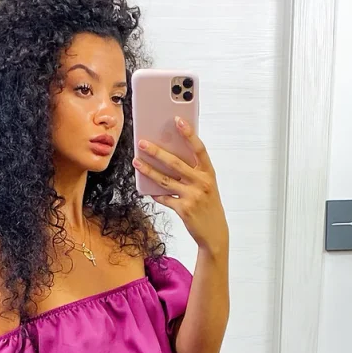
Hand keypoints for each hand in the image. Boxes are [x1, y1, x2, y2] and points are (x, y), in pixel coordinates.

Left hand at [133, 117, 227, 254]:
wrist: (214, 232)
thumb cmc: (208, 205)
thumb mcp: (206, 185)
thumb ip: (193, 171)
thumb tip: (169, 155)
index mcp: (208, 173)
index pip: (199, 149)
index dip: (189, 134)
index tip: (177, 120)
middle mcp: (202, 182)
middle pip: (175, 163)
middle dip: (157, 152)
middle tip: (142, 143)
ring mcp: (192, 196)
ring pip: (165, 180)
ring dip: (148, 170)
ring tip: (136, 162)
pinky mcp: (184, 209)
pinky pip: (164, 198)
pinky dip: (155, 193)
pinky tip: (146, 188)